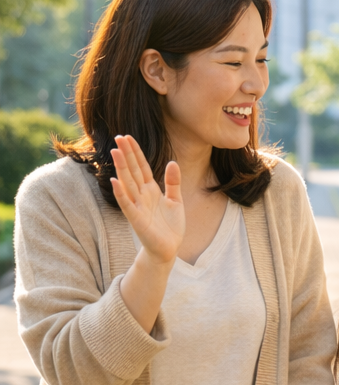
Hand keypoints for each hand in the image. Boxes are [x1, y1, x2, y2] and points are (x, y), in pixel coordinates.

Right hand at [110, 135, 183, 264]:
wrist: (169, 248)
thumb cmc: (170, 225)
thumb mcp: (176, 200)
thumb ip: (173, 182)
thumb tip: (173, 162)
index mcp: (151, 190)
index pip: (142, 167)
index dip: (135, 152)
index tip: (128, 137)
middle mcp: (142, 195)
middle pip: (133, 171)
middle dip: (126, 154)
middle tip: (119, 137)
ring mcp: (138, 206)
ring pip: (128, 183)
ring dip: (121, 168)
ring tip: (115, 152)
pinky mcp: (137, 219)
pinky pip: (127, 204)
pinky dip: (121, 193)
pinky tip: (115, 181)